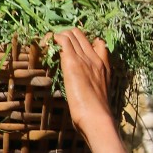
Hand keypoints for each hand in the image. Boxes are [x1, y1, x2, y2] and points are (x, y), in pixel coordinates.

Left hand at [52, 29, 125, 152]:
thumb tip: (87, 91)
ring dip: (59, 35)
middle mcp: (95, 58)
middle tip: (56, 43)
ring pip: (72, 35)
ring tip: (49, 42)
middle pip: (81, 35)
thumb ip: (94, 87)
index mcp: (104, 66)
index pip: (97, 43)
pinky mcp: (72, 63)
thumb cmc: (97, 113)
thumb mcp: (99, 95)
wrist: (97, 117)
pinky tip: (47, 43)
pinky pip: (63, 41)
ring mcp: (84, 59)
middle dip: (68, 35)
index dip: (84, 42)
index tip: (73, 47)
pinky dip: (54, 39)